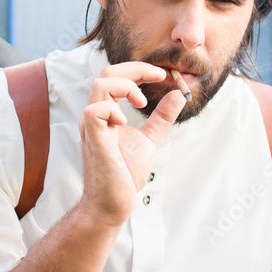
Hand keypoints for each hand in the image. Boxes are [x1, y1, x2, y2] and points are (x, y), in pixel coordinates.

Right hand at [77, 62, 185, 227]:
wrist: (113, 203)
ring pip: (99, 85)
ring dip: (126, 86)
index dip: (140, 70)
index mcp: (107, 113)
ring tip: (142, 102)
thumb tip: (178, 95)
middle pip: (107, 73)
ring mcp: (92, 126)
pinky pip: (94, 111)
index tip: (163, 74)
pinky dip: (113, 110)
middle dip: (136, 68)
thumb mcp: (149, 139)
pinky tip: (125, 122)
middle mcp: (96, 115)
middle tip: (159, 76)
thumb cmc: (124, 174)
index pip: (117, 76)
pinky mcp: (94, 139)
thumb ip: (161, 117)